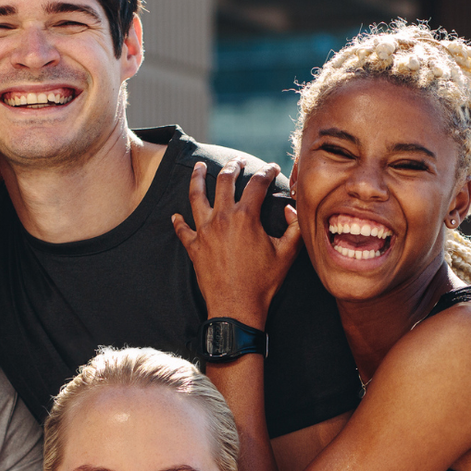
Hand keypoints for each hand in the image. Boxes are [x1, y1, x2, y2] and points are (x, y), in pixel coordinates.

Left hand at [171, 159, 301, 329]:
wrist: (237, 309)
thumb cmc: (263, 284)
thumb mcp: (287, 254)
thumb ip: (294, 228)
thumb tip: (292, 209)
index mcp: (246, 217)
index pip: (257, 184)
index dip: (267, 172)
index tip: (272, 168)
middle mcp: (222, 218)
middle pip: (225, 182)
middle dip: (233, 167)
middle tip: (237, 162)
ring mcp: (205, 232)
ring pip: (196, 196)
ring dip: (198, 178)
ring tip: (199, 166)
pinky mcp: (194, 248)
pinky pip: (182, 230)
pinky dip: (178, 222)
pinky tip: (175, 215)